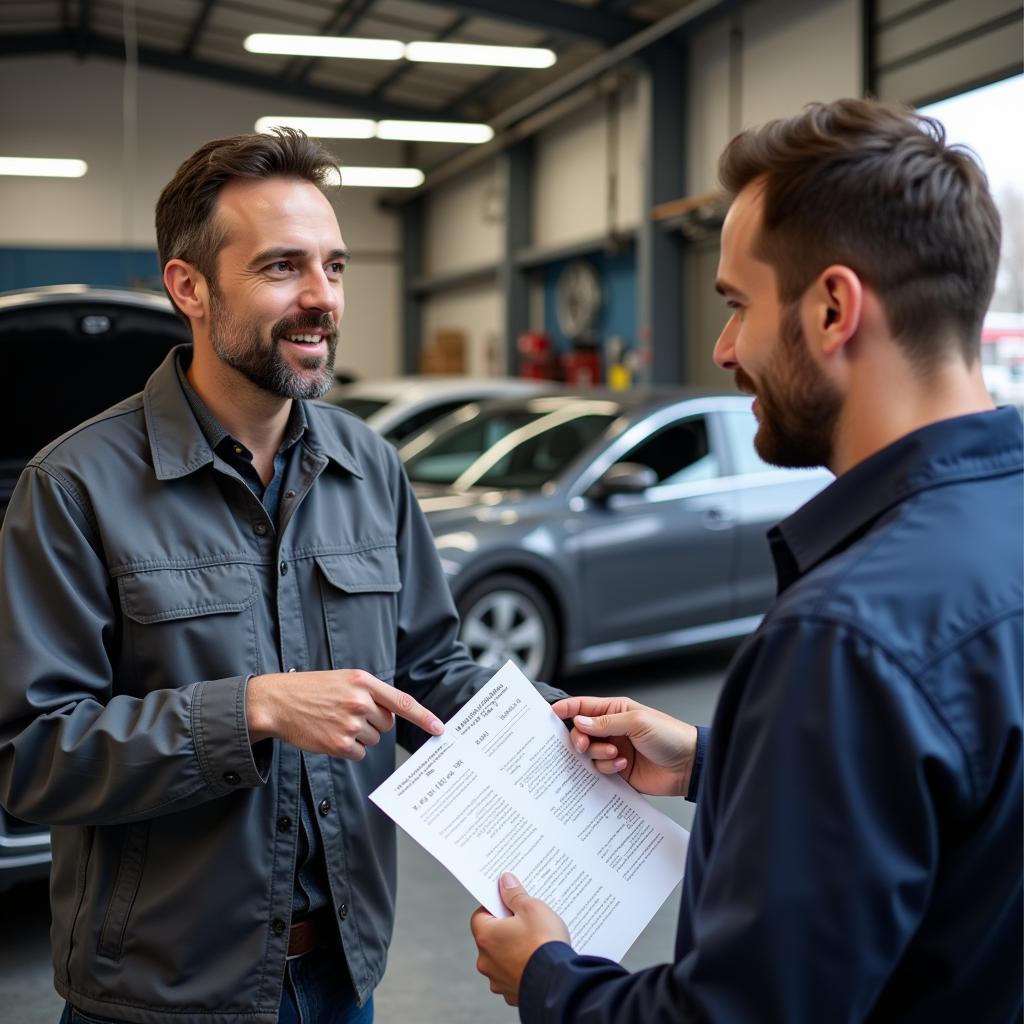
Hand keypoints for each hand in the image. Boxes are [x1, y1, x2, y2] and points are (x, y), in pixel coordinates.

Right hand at [246, 669, 443, 758]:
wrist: (277, 702)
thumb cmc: (311, 689)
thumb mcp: (344, 679)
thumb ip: (370, 693)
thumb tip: (392, 715)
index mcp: (363, 681)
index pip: (402, 701)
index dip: (424, 716)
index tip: (439, 728)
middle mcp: (360, 701)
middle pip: (386, 724)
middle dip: (373, 723)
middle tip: (347, 714)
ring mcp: (350, 724)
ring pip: (373, 739)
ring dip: (358, 736)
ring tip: (334, 722)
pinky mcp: (339, 744)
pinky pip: (358, 753)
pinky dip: (347, 749)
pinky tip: (329, 735)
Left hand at [470, 872, 570, 1005]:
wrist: (559, 983)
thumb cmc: (543, 943)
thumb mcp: (532, 908)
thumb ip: (515, 894)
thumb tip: (505, 881)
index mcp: (486, 936)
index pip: (480, 915)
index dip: (495, 907)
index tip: (510, 903)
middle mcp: (486, 961)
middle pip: (492, 937)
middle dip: (507, 928)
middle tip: (526, 921)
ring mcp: (498, 980)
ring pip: (502, 958)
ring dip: (514, 950)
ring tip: (536, 943)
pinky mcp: (512, 994)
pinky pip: (514, 975)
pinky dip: (523, 968)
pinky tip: (538, 962)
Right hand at [551, 695, 697, 796]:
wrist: (689, 765)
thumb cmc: (670, 735)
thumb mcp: (637, 722)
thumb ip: (605, 722)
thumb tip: (578, 721)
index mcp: (615, 710)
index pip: (583, 706)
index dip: (566, 709)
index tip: (551, 715)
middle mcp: (611, 729)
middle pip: (580, 732)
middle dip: (580, 739)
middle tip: (584, 745)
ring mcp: (614, 750)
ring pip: (588, 753)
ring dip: (598, 755)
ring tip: (617, 755)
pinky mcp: (618, 771)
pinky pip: (599, 770)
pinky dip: (607, 768)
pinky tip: (622, 765)